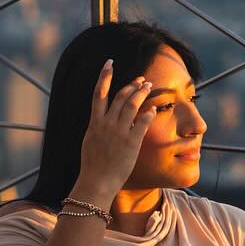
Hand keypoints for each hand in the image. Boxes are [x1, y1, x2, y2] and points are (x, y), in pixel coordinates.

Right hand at [73, 60, 155, 205]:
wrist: (97, 182)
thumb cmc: (93, 166)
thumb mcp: (90, 142)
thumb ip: (97, 128)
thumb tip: (101, 119)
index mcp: (94, 123)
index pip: (98, 93)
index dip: (104, 76)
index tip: (109, 63)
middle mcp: (106, 124)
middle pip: (120, 96)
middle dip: (132, 85)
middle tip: (141, 79)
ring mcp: (119, 133)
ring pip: (132, 105)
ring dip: (141, 93)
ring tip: (149, 87)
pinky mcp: (131, 142)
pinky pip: (143, 122)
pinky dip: (149, 113)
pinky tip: (154, 108)